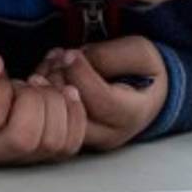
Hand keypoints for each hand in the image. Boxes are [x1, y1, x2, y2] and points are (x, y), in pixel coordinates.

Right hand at [0, 43, 86, 167]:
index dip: (1, 87)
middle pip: (25, 138)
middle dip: (34, 99)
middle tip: (24, 83)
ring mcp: (15, 160)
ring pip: (52, 143)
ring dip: (55, 104)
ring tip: (40, 88)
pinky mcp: (41, 156)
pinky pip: (70, 144)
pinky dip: (74, 113)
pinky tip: (61, 94)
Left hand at [35, 36, 167, 151]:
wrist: (146, 90)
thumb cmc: (144, 71)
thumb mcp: (140, 52)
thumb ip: (110, 55)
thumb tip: (75, 59)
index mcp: (133, 114)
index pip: (100, 100)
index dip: (80, 74)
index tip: (70, 53)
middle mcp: (109, 134)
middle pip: (73, 114)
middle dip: (59, 80)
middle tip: (59, 56)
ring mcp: (89, 139)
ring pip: (56, 119)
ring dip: (48, 86)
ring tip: (54, 61)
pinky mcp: (72, 135)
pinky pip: (50, 119)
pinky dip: (45, 93)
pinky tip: (49, 71)